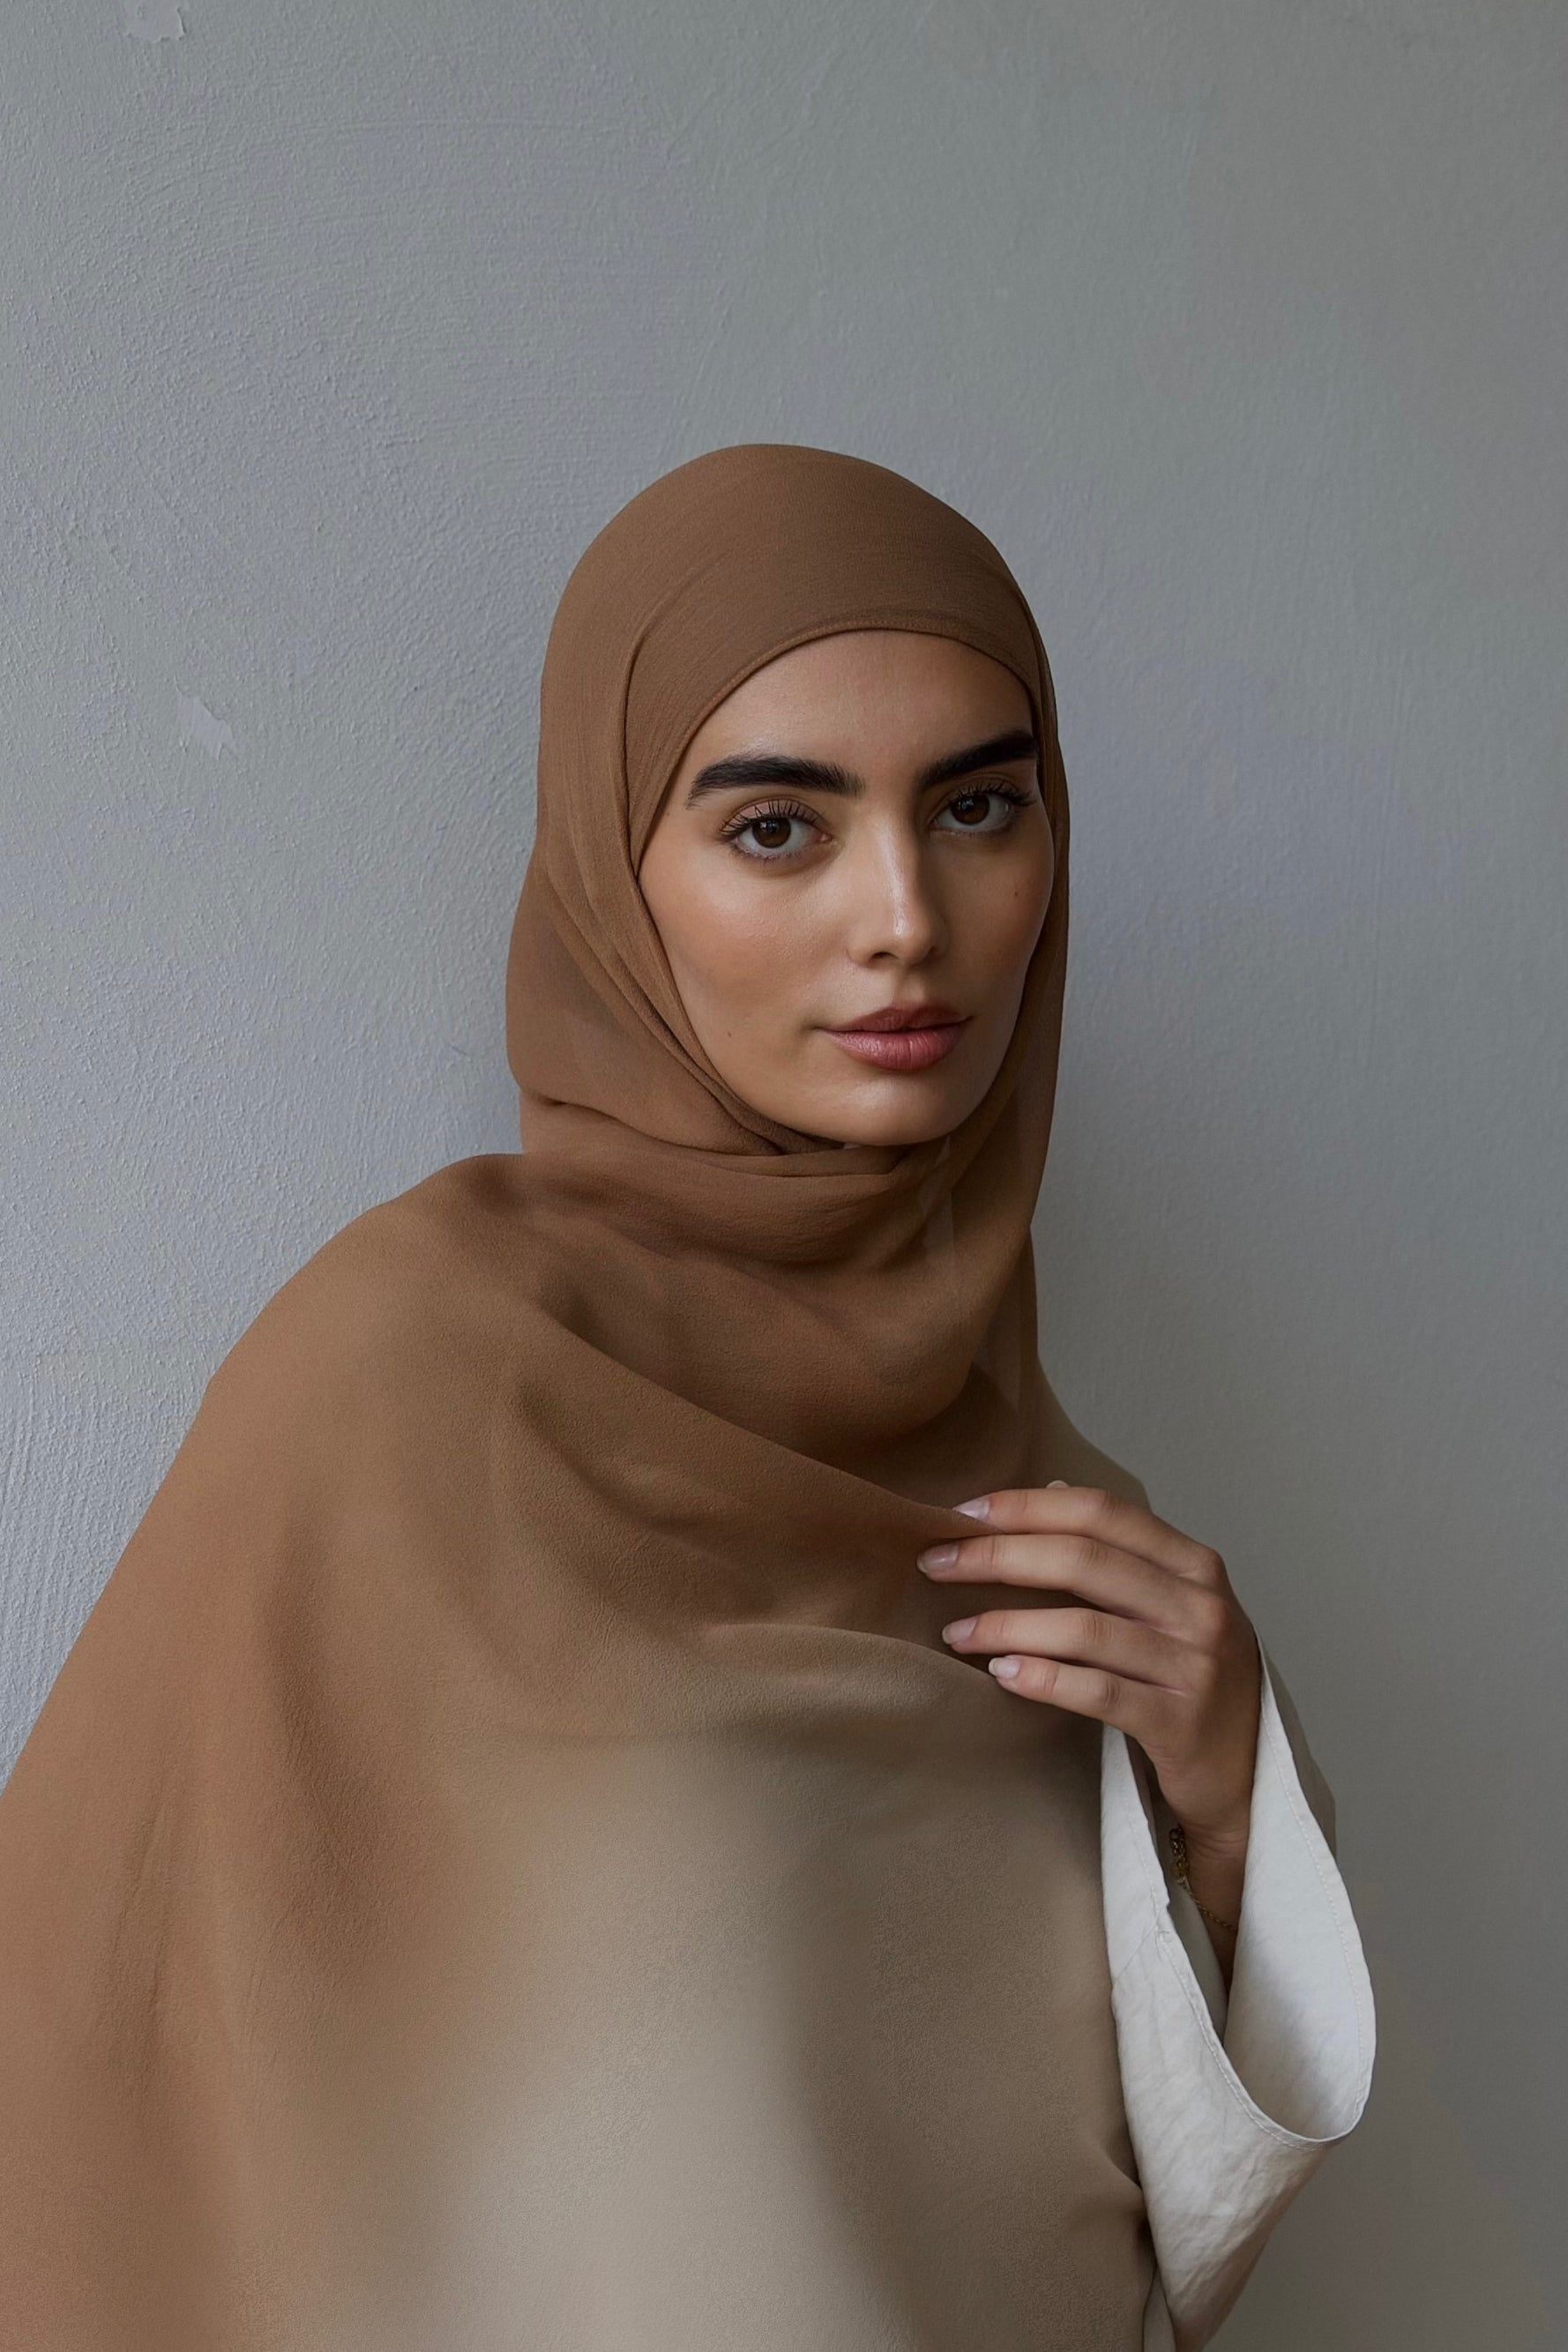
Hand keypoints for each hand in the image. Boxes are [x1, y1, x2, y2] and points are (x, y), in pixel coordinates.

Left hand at [917, 1483, 1261, 1864]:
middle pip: (1085, 1560)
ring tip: (956, 1634)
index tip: (963, 1512)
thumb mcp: (1168, 1605)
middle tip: (936, 1565)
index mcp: (1194, 1564)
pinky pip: (1099, 1692)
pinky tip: (1001, 1675)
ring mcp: (1196, 1665)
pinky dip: (1044, 1679)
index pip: (1102, 1512)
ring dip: (1007, 1626)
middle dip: (998, 1556)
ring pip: (1085, 1628)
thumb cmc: (1190, 1680)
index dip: (1028, 1505)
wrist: (1242, 1778)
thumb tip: (1051, 1488)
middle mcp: (1201, 1606)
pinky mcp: (1181, 1723)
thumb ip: (1118, 1551)